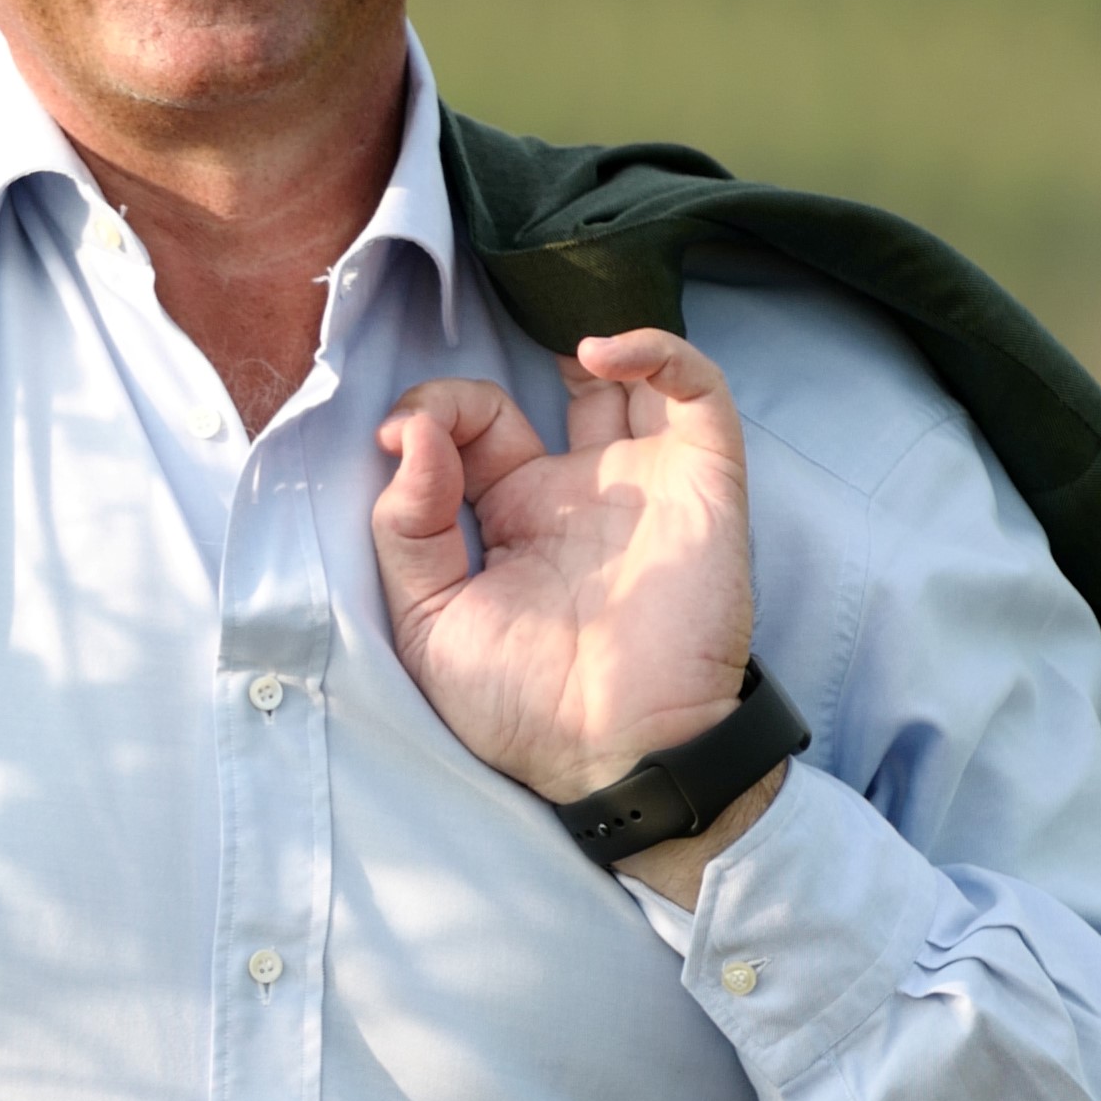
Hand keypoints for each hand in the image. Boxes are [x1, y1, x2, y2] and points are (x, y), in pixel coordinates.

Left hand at [371, 329, 756, 810]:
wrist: (616, 757)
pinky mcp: (702, 485)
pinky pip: (700, 396)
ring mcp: (644, 484)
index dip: (431, 415)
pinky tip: (603, 354)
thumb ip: (406, 528)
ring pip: (632, 379)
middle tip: (450, 408)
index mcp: (513, 518)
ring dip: (589, 342)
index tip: (397, 438)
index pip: (472, 429)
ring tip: (540, 349)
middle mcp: (580, 493)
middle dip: (491, 380)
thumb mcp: (427, 623)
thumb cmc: (521, 708)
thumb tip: (408, 437)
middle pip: (544, 391)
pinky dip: (661, 353)